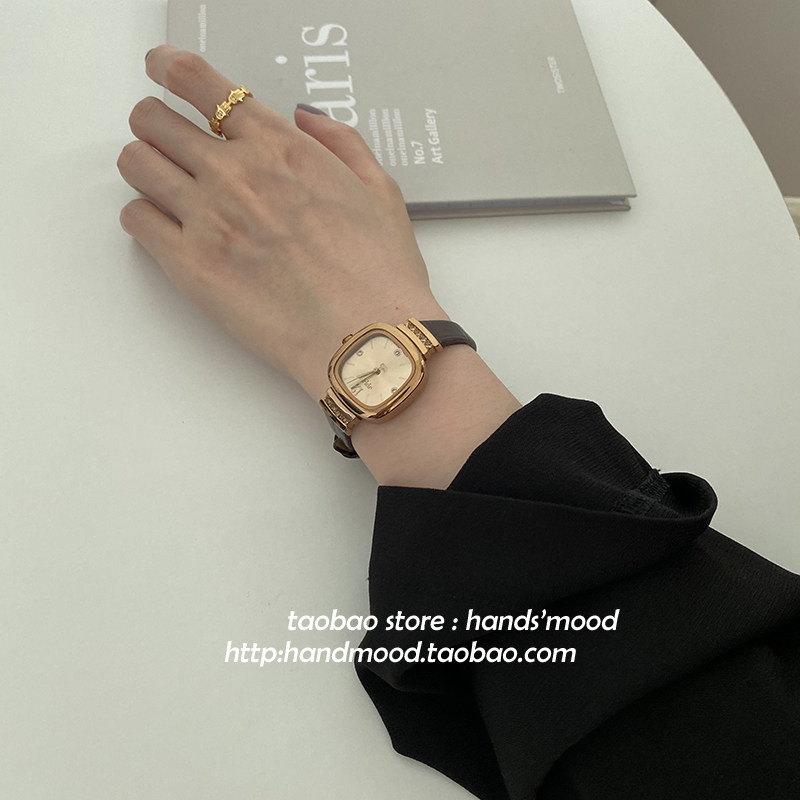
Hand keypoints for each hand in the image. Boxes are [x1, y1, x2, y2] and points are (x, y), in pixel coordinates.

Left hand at [118, 46, 445, 399]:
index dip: (170, 68)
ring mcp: (206, 218)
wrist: (366, 338)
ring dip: (145, 165)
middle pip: (153, 119)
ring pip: (134, 163)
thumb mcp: (380, 191)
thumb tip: (302, 120)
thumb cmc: (379, 273)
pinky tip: (170, 228)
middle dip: (155, 123)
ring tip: (165, 184)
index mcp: (279, 147)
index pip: (198, 80)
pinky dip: (145, 217)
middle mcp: (234, 173)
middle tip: (167, 140)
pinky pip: (135, 219)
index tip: (162, 71)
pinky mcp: (189, 265)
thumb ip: (339, 143)